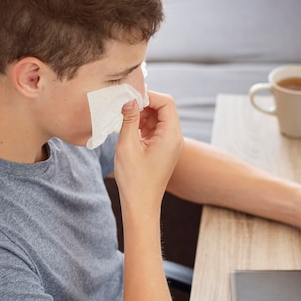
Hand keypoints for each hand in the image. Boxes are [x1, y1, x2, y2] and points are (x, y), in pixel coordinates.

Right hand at [114, 91, 182, 209]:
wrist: (141, 204)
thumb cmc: (134, 179)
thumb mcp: (127, 146)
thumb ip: (129, 119)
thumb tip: (129, 100)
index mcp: (171, 136)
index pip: (167, 102)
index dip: (149, 95)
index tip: (130, 97)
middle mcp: (175, 138)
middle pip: (164, 109)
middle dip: (145, 105)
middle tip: (125, 108)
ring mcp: (170, 144)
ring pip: (159, 119)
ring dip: (142, 116)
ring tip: (125, 122)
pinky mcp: (163, 150)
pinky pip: (155, 130)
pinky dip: (143, 126)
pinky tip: (129, 132)